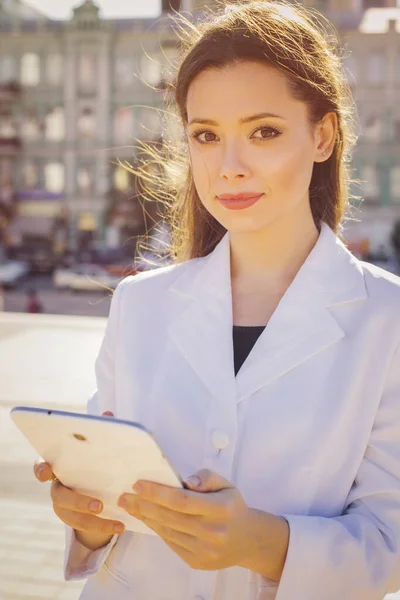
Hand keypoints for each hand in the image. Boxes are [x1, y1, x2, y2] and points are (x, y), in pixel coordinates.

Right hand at [33, 410, 125, 549]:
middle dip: (78, 501)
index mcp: (59, 464)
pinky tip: (120, 525)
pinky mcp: (72, 517)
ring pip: (70, 514)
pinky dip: (101, 527)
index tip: (47, 472)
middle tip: (98, 505)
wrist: (97, 482)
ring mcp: (62, 503)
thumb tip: (108, 415)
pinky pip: (82, 526)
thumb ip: (101, 429)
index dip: (41, 469)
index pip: (42, 465)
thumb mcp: (99, 444)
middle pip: (58, 495)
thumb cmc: (95, 457)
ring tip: (114, 521)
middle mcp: (56, 484)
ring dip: (91, 520)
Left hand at [117, 468, 256, 570]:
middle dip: (144, 505)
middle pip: (170, 517)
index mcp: (220, 508)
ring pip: (167, 531)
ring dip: (146, 517)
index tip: (138, 484)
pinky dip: (156, 529)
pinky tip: (146, 518)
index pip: (182, 500)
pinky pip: (171, 543)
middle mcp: (212, 531)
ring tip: (130, 505)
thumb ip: (206, 477)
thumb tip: (185, 482)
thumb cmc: (231, 506)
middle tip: (124, 496)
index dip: (157, 493)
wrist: (247, 540)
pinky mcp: (197, 562)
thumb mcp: (226, 484)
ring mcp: (204, 550)